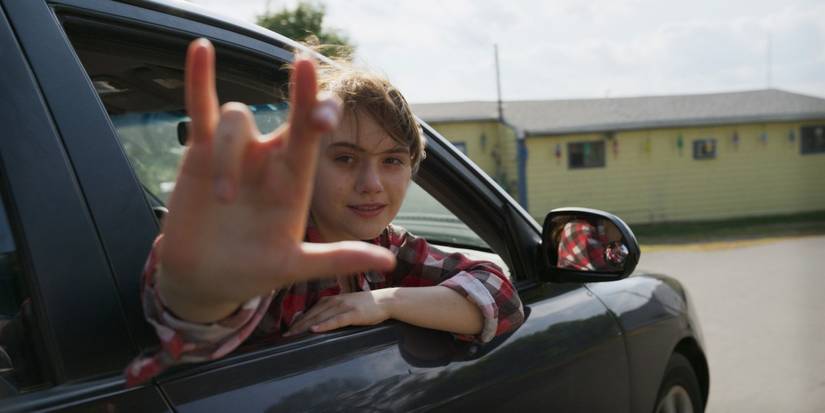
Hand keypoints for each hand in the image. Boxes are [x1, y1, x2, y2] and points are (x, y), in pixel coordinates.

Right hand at [155, 39, 395, 322]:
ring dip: (229, 154)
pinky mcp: (200, 152)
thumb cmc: (253, 272)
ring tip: (222, 199)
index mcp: (294, 180)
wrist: (205, 279)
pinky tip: (201, 49)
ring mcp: (236, 153)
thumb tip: (388, 260)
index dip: (323, 115)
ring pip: (237, 120)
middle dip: (303, 95)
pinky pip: (200, 108)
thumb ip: (338, 258)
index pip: (315, 138)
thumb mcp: (295, 266)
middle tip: (308, 66)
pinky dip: (199, 78)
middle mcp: (270, 159)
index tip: (328, 113)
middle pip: (290, 114)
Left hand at [284, 289, 397, 335]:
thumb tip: (317, 321)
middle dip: (297, 325)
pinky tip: (315, 330)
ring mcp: (344, 306)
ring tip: (294, 334)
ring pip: (320, 316)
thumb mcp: (345, 304)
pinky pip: (336, 320)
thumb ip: (331, 310)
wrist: (386, 300)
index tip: (287, 329)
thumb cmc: (366, 305)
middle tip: (285, 335)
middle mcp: (335, 300)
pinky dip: (324, 324)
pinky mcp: (353, 314)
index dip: (298, 319)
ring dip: (306, 325)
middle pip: (312, 313)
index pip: (310, 310)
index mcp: (332, 298)